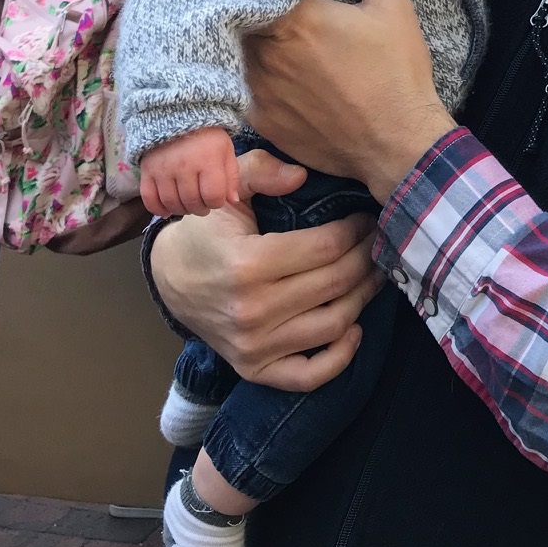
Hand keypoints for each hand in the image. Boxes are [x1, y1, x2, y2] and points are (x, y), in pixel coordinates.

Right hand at [140, 130, 242, 216]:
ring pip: (172, 203)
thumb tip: (232, 201)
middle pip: (192, 202)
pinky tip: (167, 210)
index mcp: (208, 159)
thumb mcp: (226, 149)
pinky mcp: (147, 170)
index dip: (216, 202)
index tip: (216, 198)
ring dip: (182, 209)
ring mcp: (163, 169)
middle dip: (201, 208)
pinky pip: (149, 198)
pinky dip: (158, 209)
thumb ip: (231, 175)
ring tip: (188, 204)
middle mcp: (184, 166)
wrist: (177, 113)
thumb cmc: (207, 133)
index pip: (213, 196)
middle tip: (202, 204)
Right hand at [150, 151, 385, 389]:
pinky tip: (354, 327)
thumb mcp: (224, 190)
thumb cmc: (205, 230)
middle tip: (378, 241)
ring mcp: (254, 345)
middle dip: (366, 257)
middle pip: (336, 282)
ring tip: (373, 273)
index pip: (325, 247)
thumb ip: (259, 171)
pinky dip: (340, 358)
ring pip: (333, 324)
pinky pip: (309, 375)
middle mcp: (252, 310)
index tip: (366, 219)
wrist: (169, 278)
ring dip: (364, 297)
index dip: (356, 230)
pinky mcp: (254, 369)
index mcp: (248, 264)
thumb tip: (301, 175)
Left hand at [242, 0, 453, 199]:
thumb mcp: (390, 7)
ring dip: (243, 42)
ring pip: (234, 53)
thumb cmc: (398, 72)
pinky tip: (264, 74)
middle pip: (239, 18)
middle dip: (244, 7)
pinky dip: (245, 79)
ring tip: (254, 33)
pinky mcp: (260, 120)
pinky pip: (238, 90)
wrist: (398, 144)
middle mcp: (267, 52)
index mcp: (296, 18)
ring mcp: (259, 89)